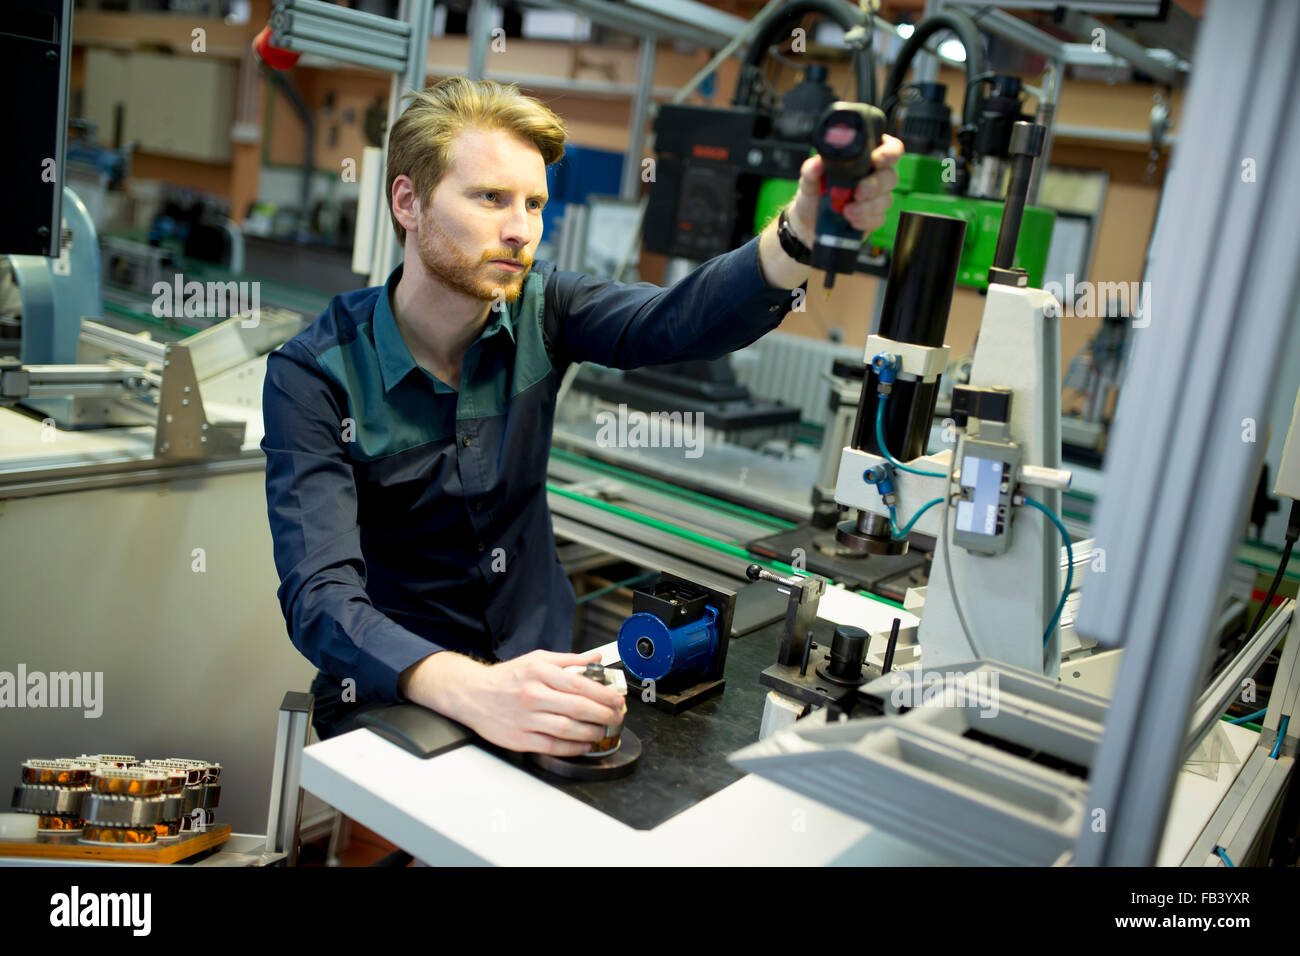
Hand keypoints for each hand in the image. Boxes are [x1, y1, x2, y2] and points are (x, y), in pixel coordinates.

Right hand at [410, 649, 625, 756]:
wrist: (472, 694)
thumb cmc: (506, 677)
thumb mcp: (536, 659)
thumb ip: (569, 660)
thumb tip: (597, 659)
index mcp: (539, 672)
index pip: (581, 684)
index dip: (605, 694)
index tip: (618, 699)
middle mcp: (533, 695)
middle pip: (578, 708)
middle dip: (604, 715)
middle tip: (616, 717)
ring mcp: (526, 719)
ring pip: (567, 730)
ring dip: (592, 733)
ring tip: (603, 732)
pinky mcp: (519, 739)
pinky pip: (552, 746)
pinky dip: (573, 748)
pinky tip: (584, 745)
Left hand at [788, 134, 904, 240]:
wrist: (808, 223)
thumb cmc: (814, 195)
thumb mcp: (809, 180)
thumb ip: (812, 170)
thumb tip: (817, 163)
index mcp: (863, 160)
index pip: (888, 149)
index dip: (889, 152)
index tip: (877, 159)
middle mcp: (873, 177)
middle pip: (891, 176)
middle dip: (876, 184)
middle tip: (858, 192)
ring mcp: (875, 198)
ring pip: (886, 199)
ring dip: (868, 206)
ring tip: (847, 211)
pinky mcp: (873, 218)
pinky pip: (878, 219)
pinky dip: (865, 220)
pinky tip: (852, 221)